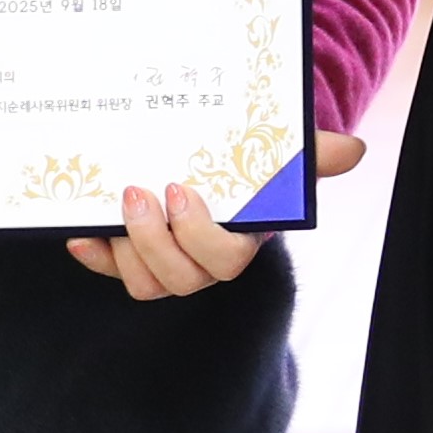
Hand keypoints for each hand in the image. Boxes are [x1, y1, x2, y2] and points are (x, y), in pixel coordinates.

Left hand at [72, 129, 368, 297]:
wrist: (218, 163)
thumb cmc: (252, 166)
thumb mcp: (279, 155)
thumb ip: (310, 156)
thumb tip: (355, 150)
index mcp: (238, 243)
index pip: (225, 261)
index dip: (199, 236)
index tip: (181, 192)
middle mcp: (201, 264)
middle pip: (180, 279)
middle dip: (155, 242)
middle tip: (138, 193)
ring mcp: (163, 262)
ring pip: (144, 283)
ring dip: (125, 250)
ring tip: (114, 203)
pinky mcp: (129, 255)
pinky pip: (110, 269)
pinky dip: (94, 256)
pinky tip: (78, 232)